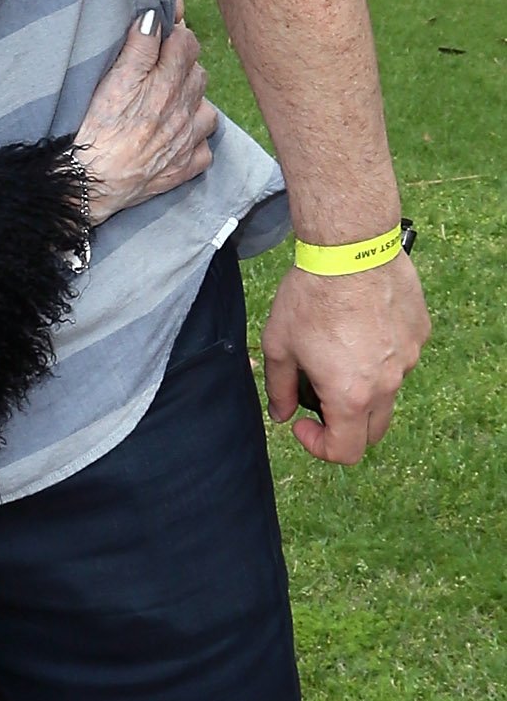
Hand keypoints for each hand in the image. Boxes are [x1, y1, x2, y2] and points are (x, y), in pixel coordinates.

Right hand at [72, 3, 216, 222]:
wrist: (92, 183)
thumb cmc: (97, 129)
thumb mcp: (113, 80)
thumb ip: (139, 47)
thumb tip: (155, 18)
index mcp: (168, 83)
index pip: (187, 43)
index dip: (175, 34)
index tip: (161, 34)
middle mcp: (185, 110)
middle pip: (198, 73)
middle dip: (183, 66)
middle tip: (159, 70)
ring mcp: (189, 141)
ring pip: (207, 110)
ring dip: (193, 103)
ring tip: (169, 105)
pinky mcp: (185, 168)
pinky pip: (204, 149)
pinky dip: (194, 142)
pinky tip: (176, 140)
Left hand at [261, 254, 429, 465]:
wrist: (350, 249)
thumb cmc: (311, 297)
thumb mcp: (280, 346)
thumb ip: (279, 388)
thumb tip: (282, 414)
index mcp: (351, 396)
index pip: (346, 452)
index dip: (319, 446)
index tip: (303, 421)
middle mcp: (388, 384)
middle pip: (372, 431)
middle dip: (344, 425)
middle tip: (320, 395)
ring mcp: (409, 358)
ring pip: (389, 392)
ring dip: (365, 388)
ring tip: (339, 350)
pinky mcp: (420, 333)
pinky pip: (402, 359)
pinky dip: (382, 356)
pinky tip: (361, 326)